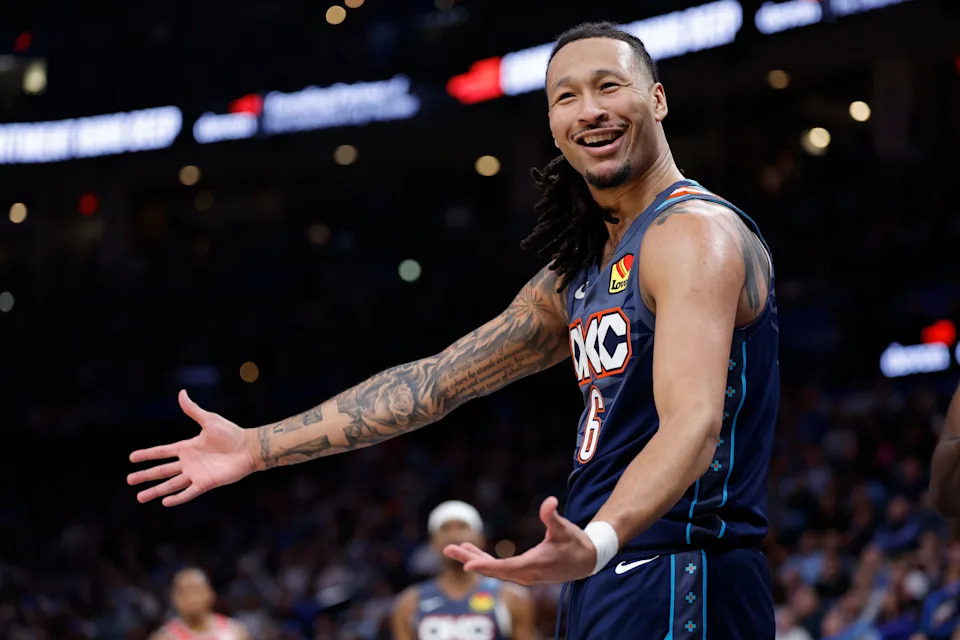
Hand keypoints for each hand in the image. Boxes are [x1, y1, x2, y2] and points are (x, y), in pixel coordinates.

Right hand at [127, 390, 258, 505]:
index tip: (131, 458)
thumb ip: (193, 410)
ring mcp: (196, 474)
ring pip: (171, 484)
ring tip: (140, 497)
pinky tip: (165, 502)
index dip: (147, 454)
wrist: (249, 448)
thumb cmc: (231, 433)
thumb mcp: (209, 420)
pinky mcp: (206, 483)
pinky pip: (188, 492)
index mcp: (187, 447)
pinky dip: (177, 498)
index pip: (162, 452)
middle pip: (162, 470)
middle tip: (129, 480)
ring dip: (156, 490)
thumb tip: (181, 393)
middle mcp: (189, 462)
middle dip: (146, 475)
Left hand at [443, 496, 595, 585]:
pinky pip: (499, 568)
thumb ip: (553, 516)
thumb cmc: (575, 544)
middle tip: (447, 549)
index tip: (467, 565)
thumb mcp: (565, 528)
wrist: (587, 561)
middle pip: (492, 570)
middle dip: (469, 559)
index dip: (485, 566)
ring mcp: (524, 575)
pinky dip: (484, 561)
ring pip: (494, 570)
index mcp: (533, 565)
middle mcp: (525, 574)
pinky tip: (473, 552)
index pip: (504, 568)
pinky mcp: (524, 572)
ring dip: (474, 559)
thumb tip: (550, 501)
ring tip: (455, 548)